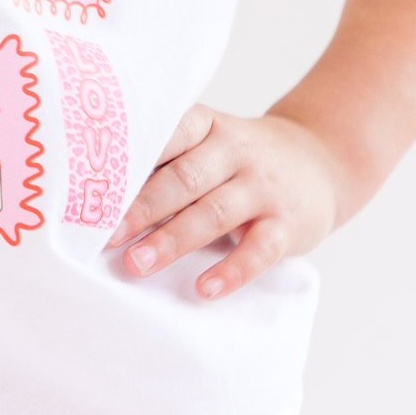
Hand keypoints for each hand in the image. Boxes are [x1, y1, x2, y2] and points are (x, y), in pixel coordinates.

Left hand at [107, 106, 342, 299]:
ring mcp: (262, 188)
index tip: (95, 189)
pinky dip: (230, 271)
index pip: (167, 135)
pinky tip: (204, 289)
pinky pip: (258, 249)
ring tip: (138, 264)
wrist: (320, 161)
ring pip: (214, 213)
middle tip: (105, 236)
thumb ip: (167, 162)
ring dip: (172, 240)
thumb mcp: (209, 144)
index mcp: (206, 126)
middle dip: (142, 208)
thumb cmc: (241, 160)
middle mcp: (234, 151)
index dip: (130, 163)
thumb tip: (101, 197)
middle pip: (183, 179)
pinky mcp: (287, 224)